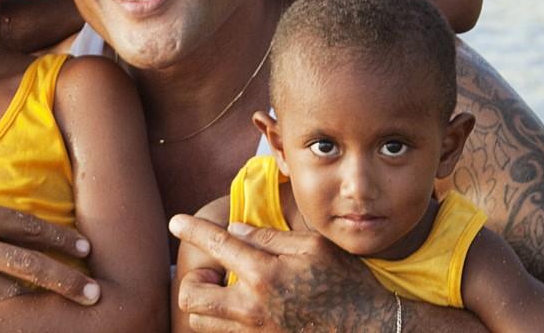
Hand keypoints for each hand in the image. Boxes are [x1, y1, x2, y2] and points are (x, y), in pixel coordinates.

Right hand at [0, 189, 98, 311]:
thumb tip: (24, 223)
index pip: (31, 227)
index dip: (63, 238)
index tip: (86, 249)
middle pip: (33, 266)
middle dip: (69, 281)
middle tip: (95, 293)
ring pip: (13, 295)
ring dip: (39, 303)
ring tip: (61, 309)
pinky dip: (5, 315)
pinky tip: (21, 317)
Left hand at [170, 214, 398, 331]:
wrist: (368, 329)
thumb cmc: (347, 284)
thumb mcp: (314, 246)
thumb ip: (270, 237)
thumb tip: (235, 229)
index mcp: (265, 274)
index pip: (215, 245)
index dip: (190, 229)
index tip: (175, 222)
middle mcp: (252, 306)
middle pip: (192, 296)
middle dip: (193, 280)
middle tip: (213, 271)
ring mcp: (254, 332)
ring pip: (201, 321)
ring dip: (206, 303)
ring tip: (227, 290)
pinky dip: (224, 321)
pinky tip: (245, 307)